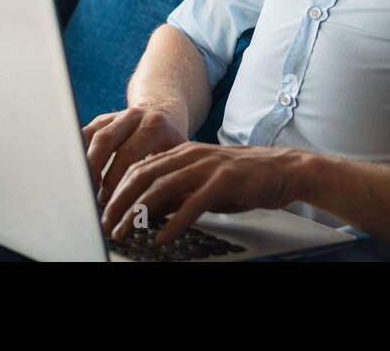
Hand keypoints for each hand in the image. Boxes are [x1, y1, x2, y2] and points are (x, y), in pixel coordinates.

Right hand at [82, 105, 188, 205]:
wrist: (164, 115)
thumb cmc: (172, 147)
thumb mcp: (177, 160)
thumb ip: (169, 181)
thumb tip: (158, 208)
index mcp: (155, 126)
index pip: (129, 152)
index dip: (115, 178)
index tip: (109, 200)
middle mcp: (134, 116)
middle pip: (105, 140)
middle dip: (93, 171)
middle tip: (91, 196)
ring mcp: (116, 116)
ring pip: (91, 137)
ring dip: (84, 164)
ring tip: (83, 188)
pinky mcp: (102, 120)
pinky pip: (85, 135)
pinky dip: (79, 154)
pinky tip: (79, 175)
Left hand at [100, 142, 311, 245]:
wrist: (284, 170)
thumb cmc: (244, 179)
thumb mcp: (204, 183)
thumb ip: (178, 192)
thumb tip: (150, 209)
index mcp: (183, 153)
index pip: (140, 168)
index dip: (118, 189)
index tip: (105, 211)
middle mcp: (191, 155)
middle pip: (144, 175)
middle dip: (120, 201)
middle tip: (107, 224)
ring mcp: (207, 165)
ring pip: (162, 187)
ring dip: (138, 212)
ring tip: (125, 231)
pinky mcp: (224, 180)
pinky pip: (193, 203)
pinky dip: (175, 222)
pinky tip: (163, 237)